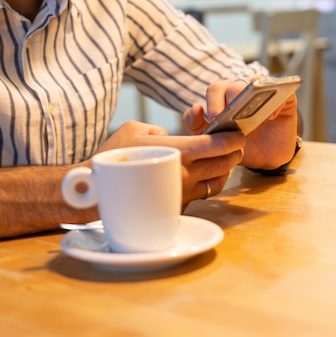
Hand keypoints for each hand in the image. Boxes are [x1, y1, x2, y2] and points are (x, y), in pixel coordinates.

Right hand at [97, 120, 245, 206]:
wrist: (96, 192)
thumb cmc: (114, 156)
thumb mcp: (136, 129)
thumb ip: (160, 131)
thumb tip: (170, 138)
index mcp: (177, 151)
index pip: (216, 145)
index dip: (232, 137)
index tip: (239, 131)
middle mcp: (184, 174)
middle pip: (223, 163)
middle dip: (233, 152)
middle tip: (235, 143)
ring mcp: (182, 193)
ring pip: (218, 182)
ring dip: (224, 169)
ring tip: (223, 159)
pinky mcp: (176, 207)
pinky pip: (203, 194)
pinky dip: (209, 183)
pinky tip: (204, 175)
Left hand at [182, 78, 297, 170]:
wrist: (264, 157)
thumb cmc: (237, 143)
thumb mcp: (214, 139)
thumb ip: (198, 126)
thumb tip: (195, 108)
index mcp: (223, 95)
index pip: (215, 89)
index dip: (213, 102)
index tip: (215, 118)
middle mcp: (243, 88)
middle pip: (235, 85)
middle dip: (232, 100)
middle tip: (233, 118)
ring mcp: (265, 91)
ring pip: (257, 83)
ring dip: (253, 97)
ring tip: (252, 113)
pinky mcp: (285, 98)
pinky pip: (282, 92)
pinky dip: (276, 103)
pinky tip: (270, 117)